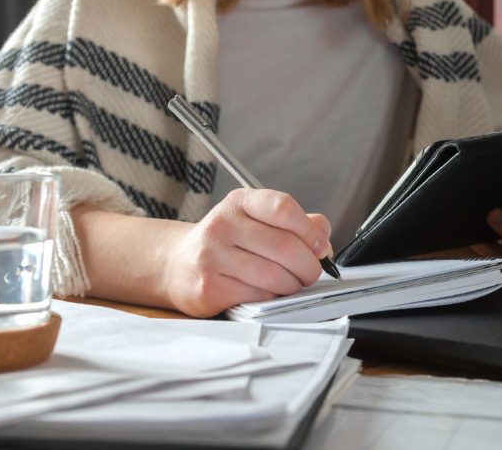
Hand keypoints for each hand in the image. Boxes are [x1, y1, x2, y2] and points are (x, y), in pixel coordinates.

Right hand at [166, 189, 333, 316]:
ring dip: (292, 285)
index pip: (283, 208)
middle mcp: (223, 225)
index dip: (309, 231)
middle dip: (308, 266)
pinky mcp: (209, 287)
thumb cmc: (227, 243)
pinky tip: (266, 293)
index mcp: (240, 202)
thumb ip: (294, 223)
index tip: (320, 247)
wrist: (178, 264)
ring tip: (290, 284)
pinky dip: (271, 298)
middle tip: (310, 273)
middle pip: (284, 246)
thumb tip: (323, 234)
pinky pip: (257, 296)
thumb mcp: (256, 220)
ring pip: (274, 275)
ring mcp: (212, 256)